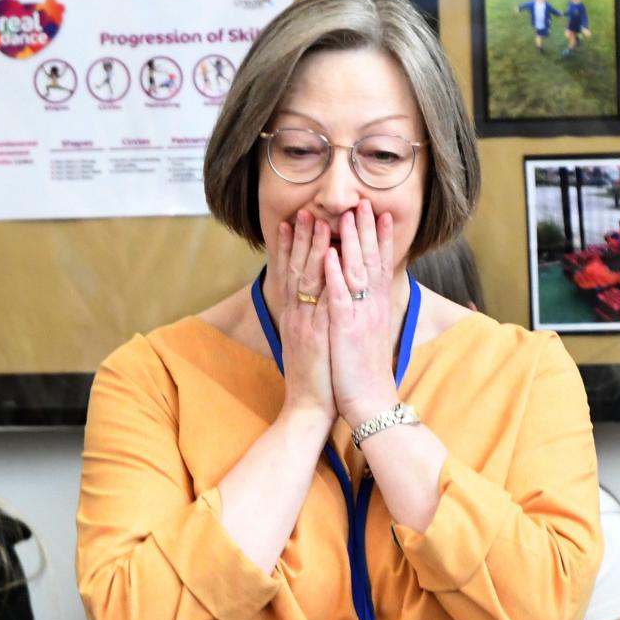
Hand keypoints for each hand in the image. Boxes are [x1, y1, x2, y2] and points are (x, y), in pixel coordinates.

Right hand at [271, 208, 334, 418]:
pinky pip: (321, 299)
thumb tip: (313, 302)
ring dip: (312, 248)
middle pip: (296, 270)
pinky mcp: (317, 334)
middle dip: (301, 239)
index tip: (291, 222)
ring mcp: (305, 323)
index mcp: (294, 317)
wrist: (309, 409)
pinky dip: (326, 276)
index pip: (289, 275)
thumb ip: (308, 320)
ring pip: (307, 278)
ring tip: (317, 220)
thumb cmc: (315, 378)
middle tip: (305, 210)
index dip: (289, 248)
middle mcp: (296, 316)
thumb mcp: (307, 344)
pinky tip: (331, 256)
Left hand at [324, 197, 403, 428]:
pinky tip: (330, 253)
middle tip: (365, 201)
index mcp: (376, 308)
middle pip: (370, 260)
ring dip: (350, 241)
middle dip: (366, 230)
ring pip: (355, 271)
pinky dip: (335, 273)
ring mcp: (358, 316)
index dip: (380, 239)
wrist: (369, 402)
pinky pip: (340, 296)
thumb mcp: (368, 336)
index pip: (380, 265)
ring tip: (347, 214)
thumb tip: (366, 295)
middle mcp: (371, 307)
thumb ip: (367, 312)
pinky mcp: (344, 329)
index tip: (380, 214)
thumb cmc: (363, 372)